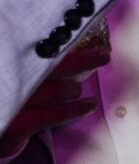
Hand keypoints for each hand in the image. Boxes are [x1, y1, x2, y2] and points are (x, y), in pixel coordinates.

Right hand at [1, 37, 109, 159]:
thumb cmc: (7, 102)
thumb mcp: (18, 78)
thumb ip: (36, 66)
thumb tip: (72, 50)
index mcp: (9, 64)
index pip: (39, 50)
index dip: (63, 43)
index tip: (89, 38)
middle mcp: (9, 80)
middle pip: (50, 66)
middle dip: (81, 60)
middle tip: (104, 56)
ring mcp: (12, 103)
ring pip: (57, 89)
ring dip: (73, 88)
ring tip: (76, 89)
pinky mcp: (17, 125)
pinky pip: (54, 114)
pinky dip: (76, 109)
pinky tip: (90, 104)